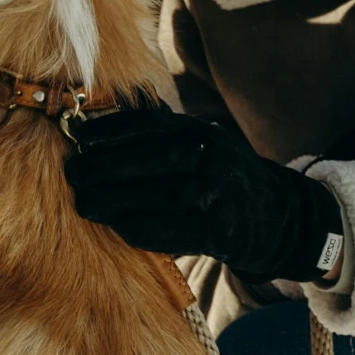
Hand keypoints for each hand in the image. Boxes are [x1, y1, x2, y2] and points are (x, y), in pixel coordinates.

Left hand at [63, 107, 344, 283]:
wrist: (281, 217)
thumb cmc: (227, 181)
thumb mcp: (206, 146)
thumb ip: (167, 136)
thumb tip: (108, 125)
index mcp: (204, 132)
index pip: (152, 126)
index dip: (112, 132)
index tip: (81, 139)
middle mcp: (213, 156)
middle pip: (149, 159)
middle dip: (104, 166)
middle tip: (73, 173)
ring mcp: (219, 192)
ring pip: (156, 195)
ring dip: (114, 200)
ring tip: (84, 203)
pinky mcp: (221, 230)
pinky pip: (173, 229)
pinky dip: (141, 229)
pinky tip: (118, 227)